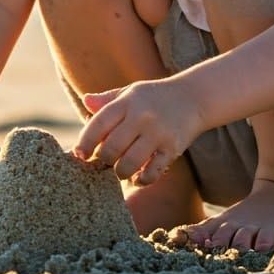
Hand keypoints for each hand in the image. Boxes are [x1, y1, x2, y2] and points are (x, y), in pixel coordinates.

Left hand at [72, 77, 202, 186]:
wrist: (193, 97)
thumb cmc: (154, 96)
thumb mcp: (130, 92)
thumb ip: (107, 101)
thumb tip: (85, 102)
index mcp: (127, 102)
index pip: (98, 124)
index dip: (85, 142)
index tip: (80, 155)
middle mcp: (141, 117)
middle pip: (111, 148)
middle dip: (103, 160)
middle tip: (106, 161)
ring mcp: (157, 133)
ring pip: (128, 164)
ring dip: (120, 172)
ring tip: (121, 170)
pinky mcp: (172, 148)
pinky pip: (151, 172)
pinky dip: (141, 180)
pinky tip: (138, 178)